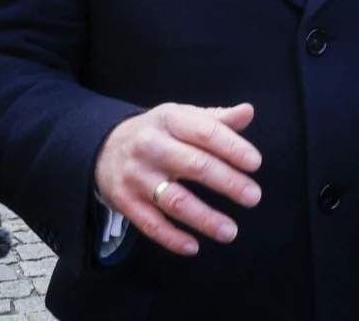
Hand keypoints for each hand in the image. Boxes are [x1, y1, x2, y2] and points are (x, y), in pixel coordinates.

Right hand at [94, 103, 262, 256]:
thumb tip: (248, 112)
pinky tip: (194, 247)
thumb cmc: (157, 133)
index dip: (232, 147)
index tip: (255, 163)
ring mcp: (136, 176)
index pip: (205, 132)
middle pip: (194, 165)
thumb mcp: (181, 118)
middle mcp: (150, 146)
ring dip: (205, 218)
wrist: (103, 148)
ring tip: (231, 231)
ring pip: (175, 200)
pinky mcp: (125, 201)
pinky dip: (173, 238)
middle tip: (253, 197)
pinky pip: (151, 224)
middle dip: (227, 182)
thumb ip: (215, 120)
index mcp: (169, 119)